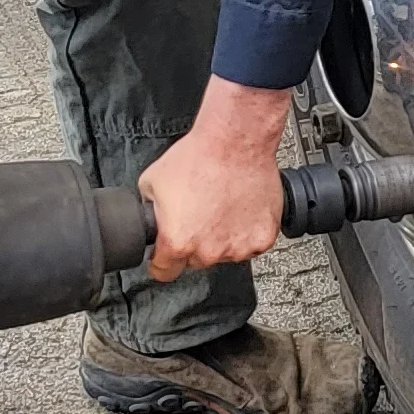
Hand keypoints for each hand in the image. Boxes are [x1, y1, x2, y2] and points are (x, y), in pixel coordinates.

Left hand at [138, 79, 293, 282]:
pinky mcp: (263, 238)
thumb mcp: (151, 182)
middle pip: (195, 262)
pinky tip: (239, 209)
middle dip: (193, 244)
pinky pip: (250, 244)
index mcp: (178, 242)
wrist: (235, 141)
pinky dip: (246, 231)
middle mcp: (209, 251)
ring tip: (221, 207)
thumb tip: (151, 221)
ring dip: (221, 238)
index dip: (161, 261)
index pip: (163, 272)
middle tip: (199, 215)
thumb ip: (149, 212)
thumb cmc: (199, 157)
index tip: (166, 254)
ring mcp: (239, 247)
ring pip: (224, 254)